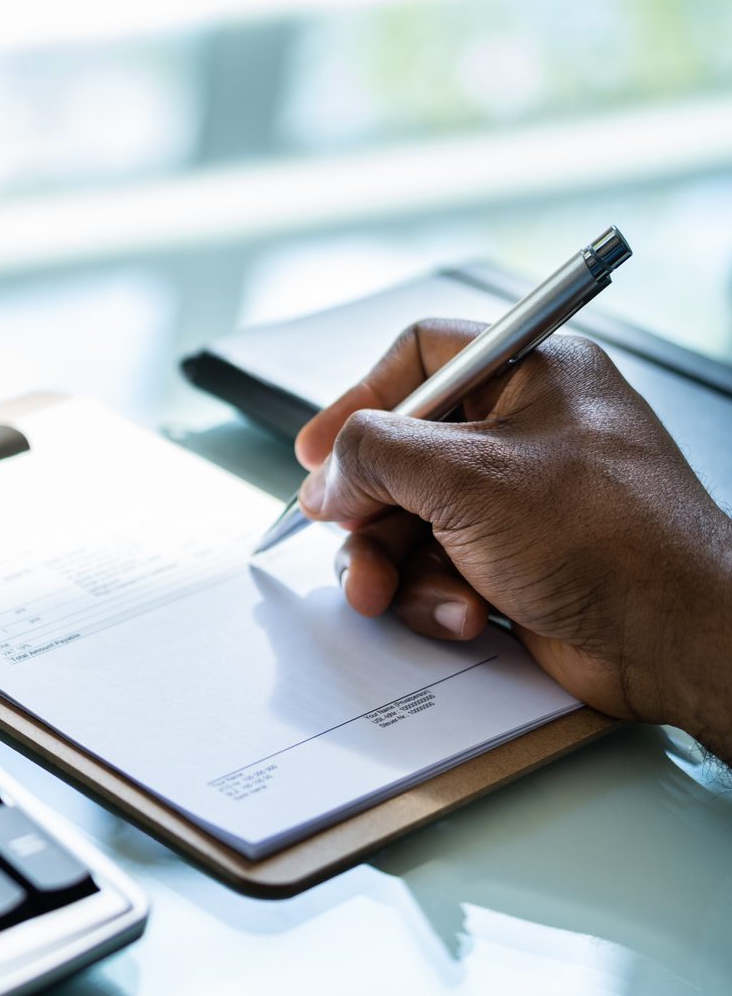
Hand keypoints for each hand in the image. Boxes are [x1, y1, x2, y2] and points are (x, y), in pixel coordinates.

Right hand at [296, 319, 731, 757]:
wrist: (676, 638)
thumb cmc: (609, 539)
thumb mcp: (467, 477)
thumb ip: (375, 455)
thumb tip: (328, 473)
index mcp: (533, 377)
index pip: (422, 357)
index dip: (361, 398)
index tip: (319, 450)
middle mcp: (525, 433)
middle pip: (401, 454)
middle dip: (368, 511)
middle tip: (346, 539)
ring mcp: (519, 502)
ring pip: (408, 521)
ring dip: (393, 565)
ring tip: (392, 594)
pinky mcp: (513, 562)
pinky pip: (436, 568)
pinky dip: (434, 596)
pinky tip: (463, 613)